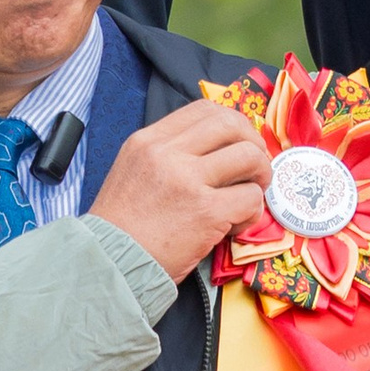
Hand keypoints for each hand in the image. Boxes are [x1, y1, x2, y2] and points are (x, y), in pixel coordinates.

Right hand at [89, 102, 272, 283]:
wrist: (109, 261)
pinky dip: (251, 212)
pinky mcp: (207, 211)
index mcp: (148, 140)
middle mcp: (167, 153)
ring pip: (249, 157)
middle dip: (253, 144)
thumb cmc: (122, 224)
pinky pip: (250, 198)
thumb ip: (168, 154)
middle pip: (231, 124)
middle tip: (253, 167)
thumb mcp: (134, 170)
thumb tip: (215, 150)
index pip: (204, 109)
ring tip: (249, 195)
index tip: (238, 144)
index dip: (233, 123)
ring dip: (260, 175)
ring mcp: (188, 180)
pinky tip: (234, 225)